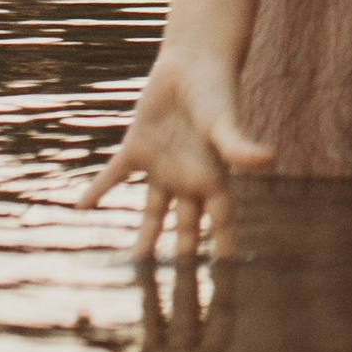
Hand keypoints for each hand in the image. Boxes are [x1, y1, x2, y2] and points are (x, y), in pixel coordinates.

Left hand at [81, 53, 271, 260]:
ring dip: (145, 238)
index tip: (226, 280)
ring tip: (137, 265)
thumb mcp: (224, 121)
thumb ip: (239, 146)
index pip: (222, 224)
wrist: (193, 59)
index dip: (224, 251)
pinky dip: (99, 190)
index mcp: (213, 177)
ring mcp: (162, 166)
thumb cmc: (216, 90)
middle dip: (184, 257)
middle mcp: (188, 178)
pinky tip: (82, 206)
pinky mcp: (137, 148)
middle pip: (187, 228)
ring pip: (153, 212)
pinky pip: (115, 175)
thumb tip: (269, 161)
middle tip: (180, 291)